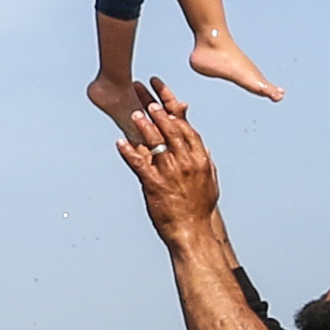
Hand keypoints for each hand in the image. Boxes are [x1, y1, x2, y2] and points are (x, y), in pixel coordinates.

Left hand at [117, 78, 221, 238]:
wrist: (192, 231)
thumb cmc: (200, 209)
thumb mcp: (210, 182)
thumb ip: (206, 162)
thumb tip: (203, 146)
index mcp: (199, 158)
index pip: (185, 128)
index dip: (173, 112)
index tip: (164, 102)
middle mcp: (185, 161)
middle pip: (169, 129)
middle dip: (156, 111)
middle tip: (145, 98)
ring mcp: (169, 171)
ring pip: (154, 141)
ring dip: (142, 125)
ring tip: (133, 112)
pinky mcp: (153, 184)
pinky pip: (138, 163)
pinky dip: (128, 151)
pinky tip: (119, 142)